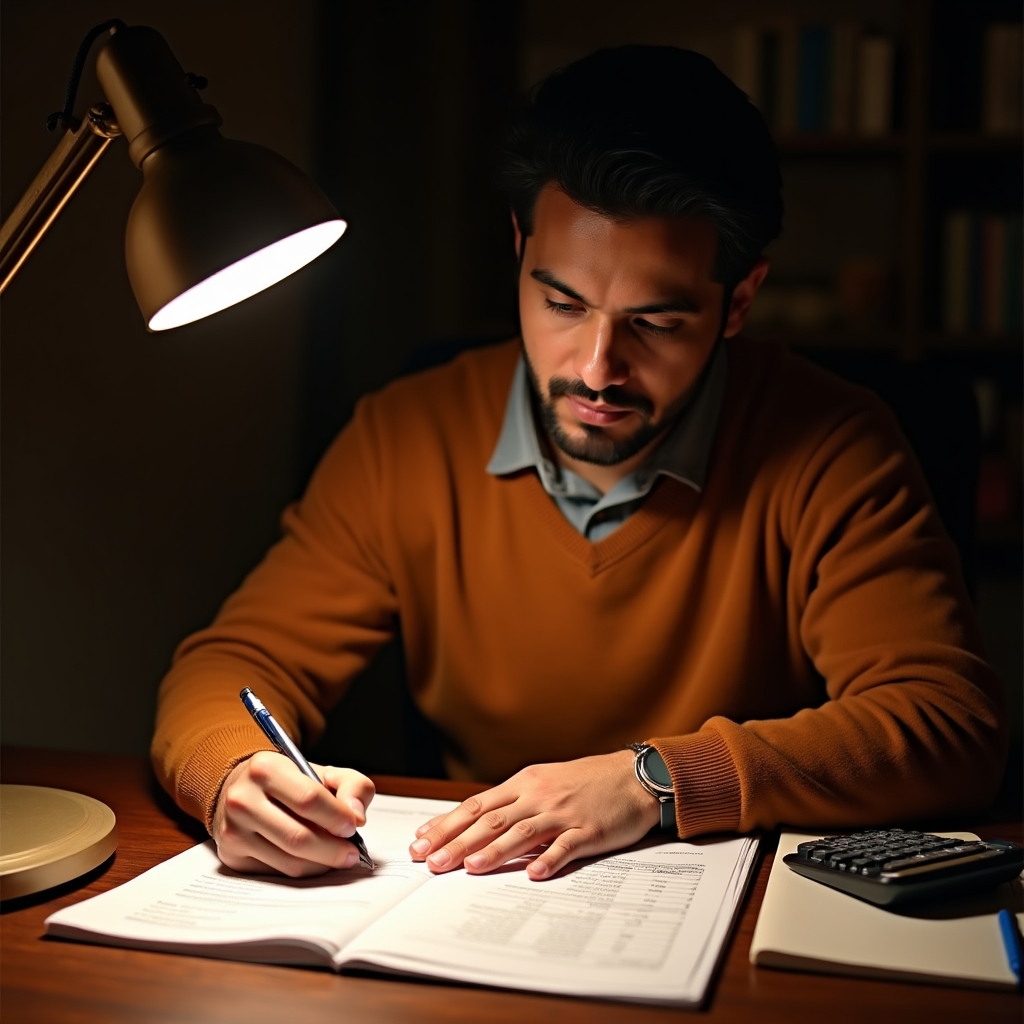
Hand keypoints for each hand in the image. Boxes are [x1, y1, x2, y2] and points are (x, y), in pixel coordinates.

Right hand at [211, 751, 374, 876]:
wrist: (242, 790)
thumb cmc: (288, 782)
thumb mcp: (322, 772)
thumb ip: (352, 785)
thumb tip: (357, 816)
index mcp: (265, 768)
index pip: (308, 799)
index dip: (337, 817)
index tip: (353, 826)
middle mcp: (243, 799)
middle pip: (298, 837)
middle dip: (333, 849)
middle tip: (352, 852)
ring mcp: (234, 831)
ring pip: (289, 861)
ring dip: (322, 864)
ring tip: (338, 856)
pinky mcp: (232, 856)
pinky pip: (278, 873)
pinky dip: (304, 870)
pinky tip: (315, 860)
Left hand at [408, 750, 660, 879]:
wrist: (633, 776)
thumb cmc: (586, 782)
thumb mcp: (544, 783)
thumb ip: (512, 802)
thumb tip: (474, 822)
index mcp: (524, 783)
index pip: (477, 805)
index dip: (447, 823)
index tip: (421, 841)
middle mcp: (538, 796)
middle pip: (491, 819)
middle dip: (458, 841)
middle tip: (431, 862)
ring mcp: (563, 813)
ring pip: (522, 832)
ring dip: (495, 850)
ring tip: (470, 866)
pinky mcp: (589, 830)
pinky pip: (566, 846)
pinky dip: (549, 860)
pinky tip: (534, 874)